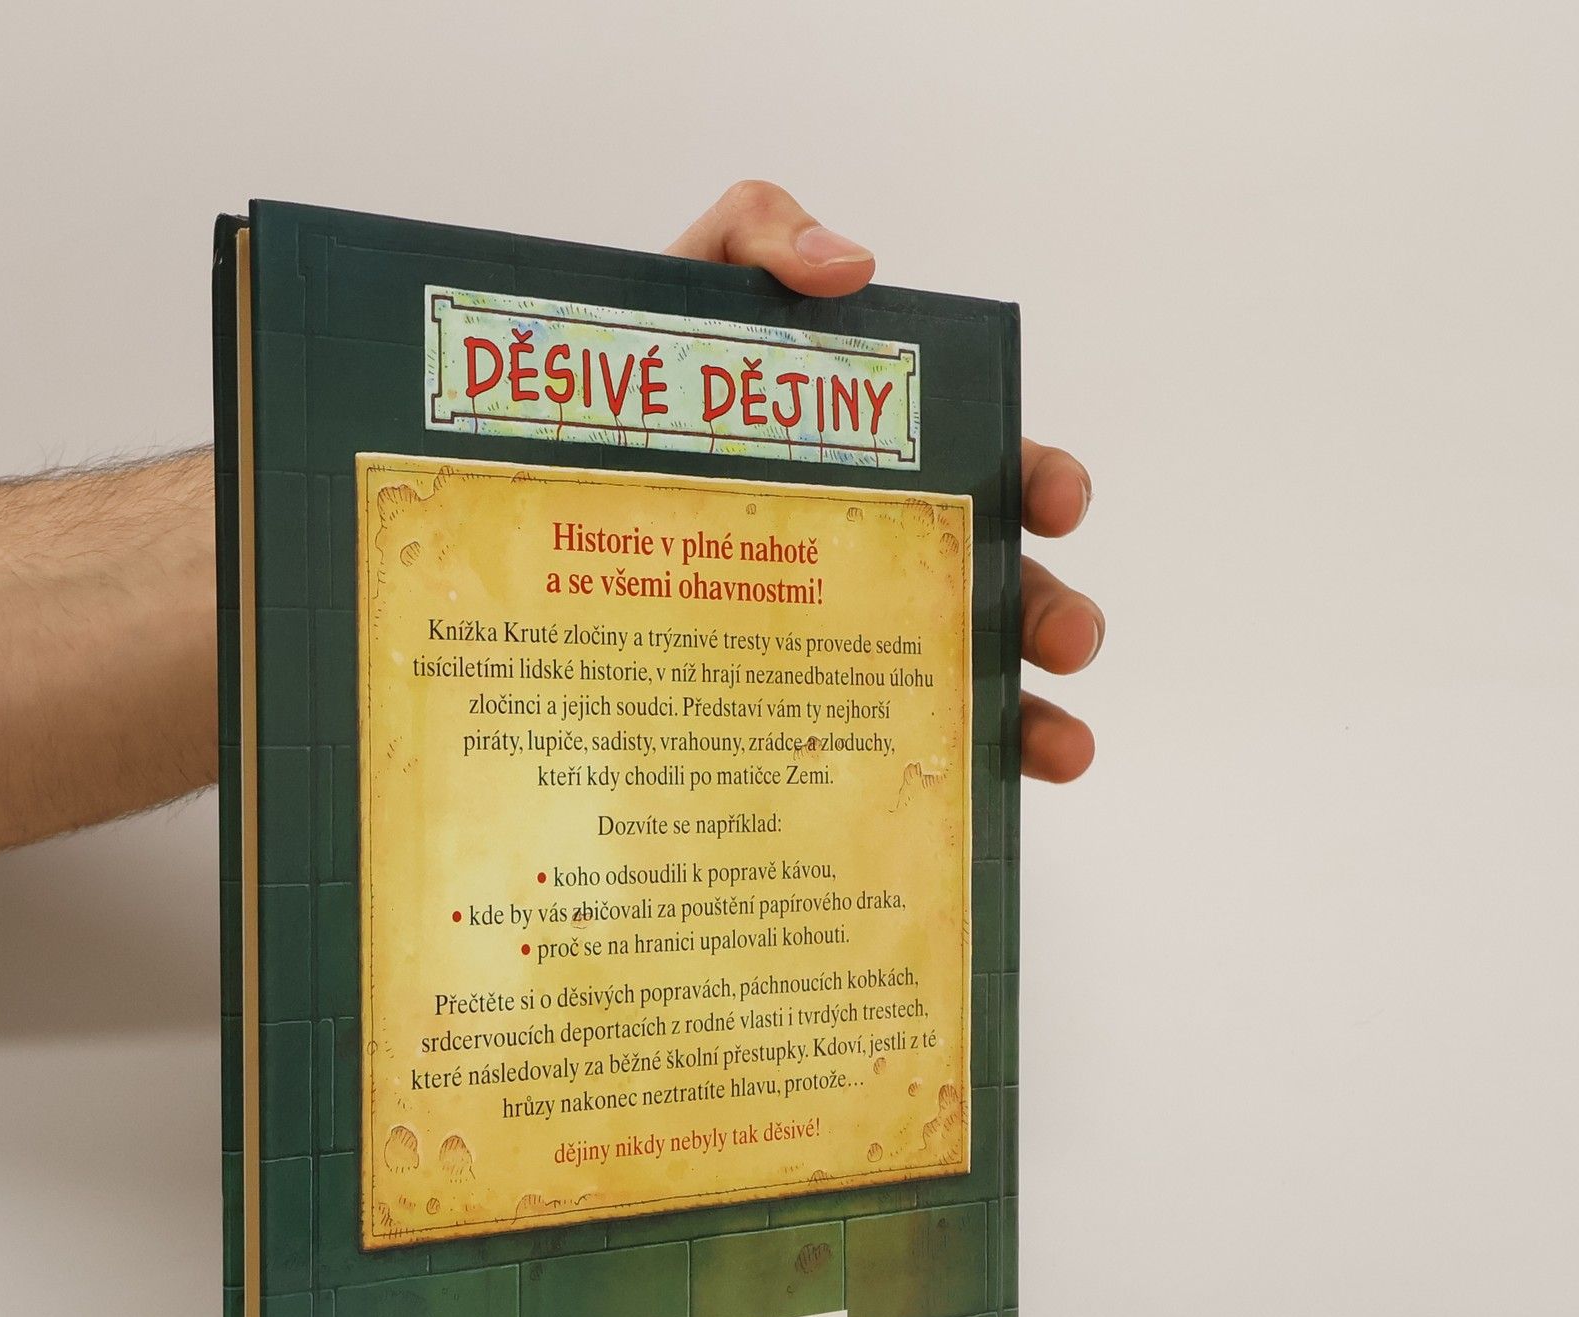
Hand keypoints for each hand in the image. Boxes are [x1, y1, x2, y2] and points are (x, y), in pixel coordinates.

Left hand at [667, 181, 1100, 782]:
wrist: (524, 478)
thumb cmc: (631, 391)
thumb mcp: (684, 288)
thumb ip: (760, 233)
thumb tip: (852, 265)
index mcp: (887, 462)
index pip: (991, 466)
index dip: (1041, 480)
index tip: (1054, 501)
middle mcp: (884, 555)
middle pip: (997, 588)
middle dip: (1052, 613)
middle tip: (1063, 637)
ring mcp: (843, 640)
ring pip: (964, 687)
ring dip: (1032, 721)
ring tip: (1060, 749)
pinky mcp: (791, 714)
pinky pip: (877, 756)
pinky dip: (939, 783)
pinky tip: (971, 813)